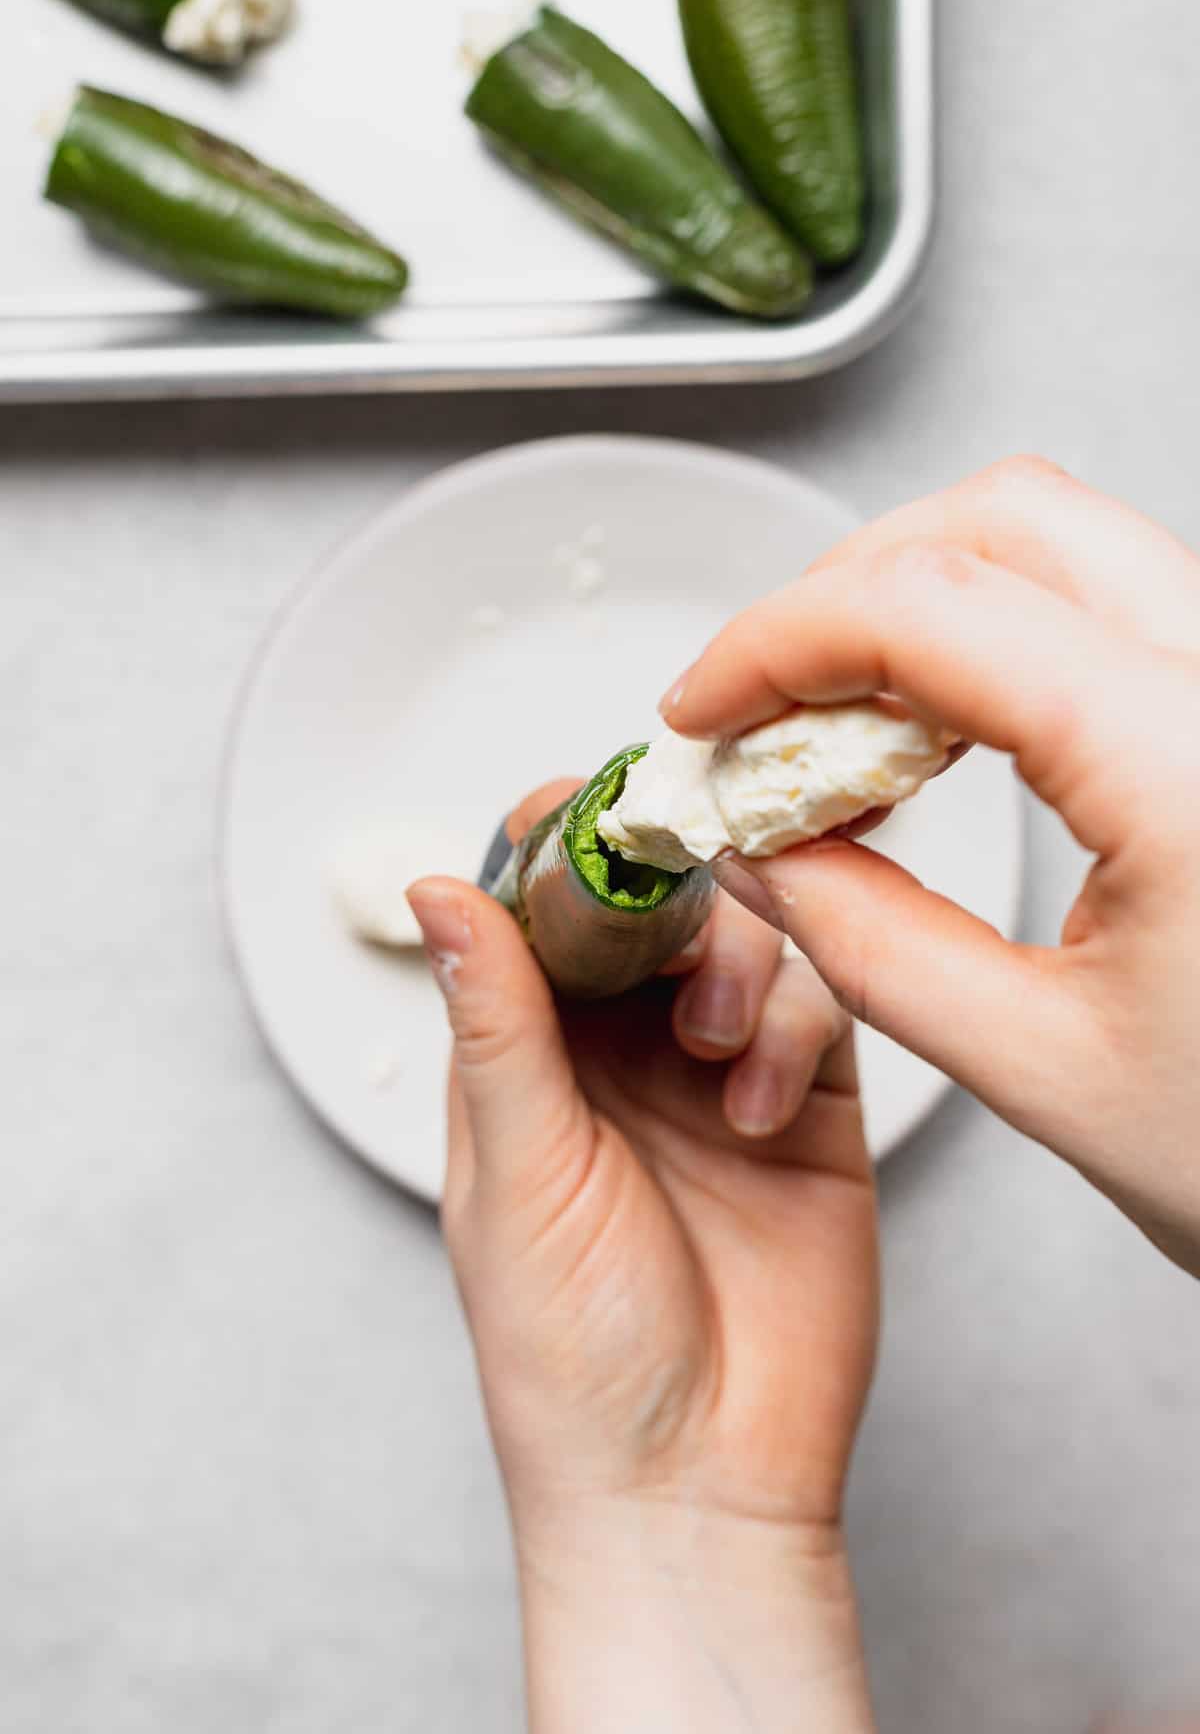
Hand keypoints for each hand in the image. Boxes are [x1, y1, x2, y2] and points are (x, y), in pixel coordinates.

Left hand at [408, 783, 876, 1733]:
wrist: (694, 1485)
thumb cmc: (571, 1359)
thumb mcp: (517, 1174)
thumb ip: (498, 1022)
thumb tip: (435, 889)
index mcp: (527, 1057)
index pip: (542, 907)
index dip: (568, 844)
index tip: (604, 806)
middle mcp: (622, 1052)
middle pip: (658, 900)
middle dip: (678, 892)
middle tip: (686, 921)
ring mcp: (720, 1073)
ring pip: (749, 936)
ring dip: (741, 967)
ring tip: (720, 1057)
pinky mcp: (811, 1107)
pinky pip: (820, 1004)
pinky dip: (798, 1026)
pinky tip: (765, 1105)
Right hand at [662, 456, 1199, 1277]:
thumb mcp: (1052, 1072)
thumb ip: (873, 948)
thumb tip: (764, 852)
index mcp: (1193, 767)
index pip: (935, 607)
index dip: (777, 640)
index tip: (701, 709)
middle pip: (1001, 520)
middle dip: (843, 594)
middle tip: (759, 709)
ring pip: (1056, 548)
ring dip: (913, 613)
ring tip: (833, 742)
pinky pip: (1102, 618)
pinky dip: (987, 650)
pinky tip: (934, 744)